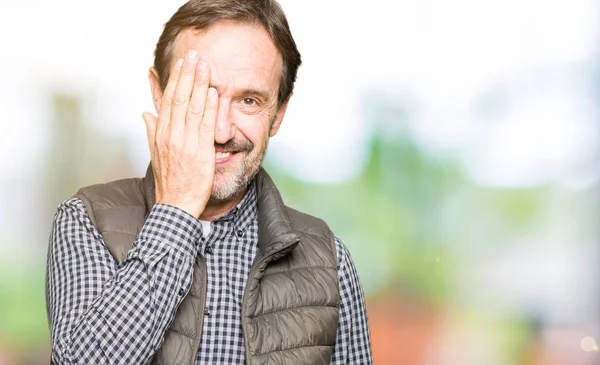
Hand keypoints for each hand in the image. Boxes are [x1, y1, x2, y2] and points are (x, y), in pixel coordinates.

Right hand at [142, 50, 217, 217]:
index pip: (168, 101)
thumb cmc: (169, 182)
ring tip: (204, 66)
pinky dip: (208, 108)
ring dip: (199, 85)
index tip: (182, 64)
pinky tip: (213, 93)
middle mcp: (171, 136)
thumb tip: (146, 113)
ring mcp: (185, 143)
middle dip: (187, 75)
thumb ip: (151, 131)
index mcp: (161, 134)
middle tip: (194, 55)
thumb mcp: (155, 154)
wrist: (176, 205)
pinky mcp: (200, 153)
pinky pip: (204, 126)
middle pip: (179, 99)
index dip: (176, 80)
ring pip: (192, 108)